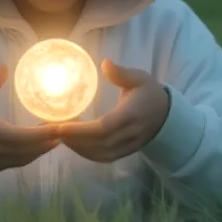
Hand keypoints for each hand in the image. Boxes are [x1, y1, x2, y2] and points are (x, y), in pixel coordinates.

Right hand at [0, 63, 61, 172]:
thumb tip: (4, 68)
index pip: (17, 137)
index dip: (40, 134)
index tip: (59, 126)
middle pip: (25, 151)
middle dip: (47, 141)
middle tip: (65, 128)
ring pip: (23, 159)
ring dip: (42, 149)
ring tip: (57, 135)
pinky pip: (17, 163)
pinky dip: (31, 155)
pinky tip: (41, 144)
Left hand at [54, 59, 170, 163]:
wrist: (168, 115)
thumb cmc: (150, 94)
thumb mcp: (140, 78)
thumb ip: (122, 73)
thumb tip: (105, 63)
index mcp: (131, 115)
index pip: (104, 128)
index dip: (81, 130)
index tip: (61, 125)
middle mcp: (130, 134)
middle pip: (99, 144)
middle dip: (74, 140)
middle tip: (53, 130)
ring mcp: (129, 146)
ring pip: (101, 154)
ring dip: (78, 148)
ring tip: (61, 136)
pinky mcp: (126, 152)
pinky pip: (105, 158)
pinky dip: (87, 154)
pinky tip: (74, 144)